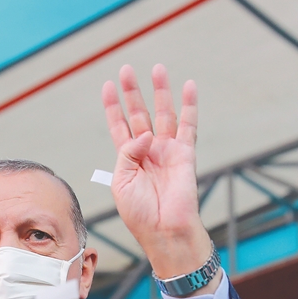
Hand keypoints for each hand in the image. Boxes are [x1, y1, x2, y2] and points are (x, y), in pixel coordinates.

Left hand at [102, 64, 210, 279]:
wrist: (164, 230)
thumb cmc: (140, 214)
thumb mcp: (121, 183)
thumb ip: (127, 154)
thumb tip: (144, 134)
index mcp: (128, 160)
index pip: (119, 126)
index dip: (113, 106)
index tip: (108, 86)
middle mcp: (147, 152)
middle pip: (139, 114)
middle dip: (133, 92)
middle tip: (127, 70)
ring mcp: (166, 151)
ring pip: (163, 114)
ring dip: (160, 91)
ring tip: (158, 68)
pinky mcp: (185, 154)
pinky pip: (188, 125)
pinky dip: (189, 105)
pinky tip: (188, 87)